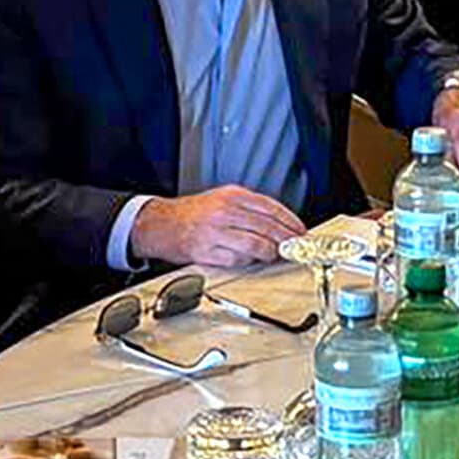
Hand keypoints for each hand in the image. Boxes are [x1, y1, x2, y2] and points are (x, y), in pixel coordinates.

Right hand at [131, 187, 306, 268]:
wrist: (158, 223)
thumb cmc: (191, 213)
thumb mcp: (222, 198)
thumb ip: (249, 208)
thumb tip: (278, 223)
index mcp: (232, 196)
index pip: (271, 208)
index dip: (290, 221)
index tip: (300, 231)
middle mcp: (225, 211)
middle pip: (267, 227)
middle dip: (286, 240)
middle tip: (294, 247)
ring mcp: (215, 232)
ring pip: (255, 245)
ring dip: (269, 253)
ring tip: (274, 255)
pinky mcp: (205, 251)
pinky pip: (236, 260)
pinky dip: (248, 262)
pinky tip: (251, 260)